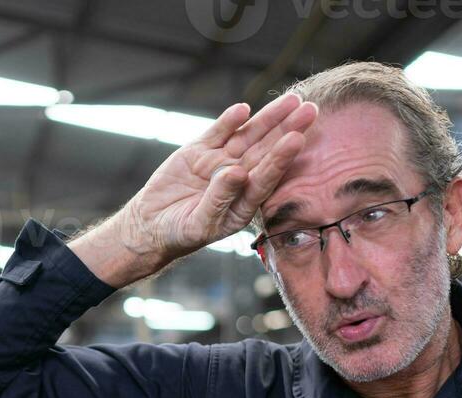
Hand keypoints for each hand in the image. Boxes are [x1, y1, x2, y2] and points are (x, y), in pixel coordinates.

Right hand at [69, 92, 317, 287]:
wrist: (150, 225)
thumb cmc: (179, 233)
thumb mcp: (200, 223)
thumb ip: (219, 198)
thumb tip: (236, 172)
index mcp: (245, 201)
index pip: (268, 176)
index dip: (282, 158)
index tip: (297, 139)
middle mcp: (238, 178)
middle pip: (267, 150)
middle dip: (287, 129)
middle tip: (311, 109)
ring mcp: (220, 162)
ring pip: (248, 136)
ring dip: (268, 118)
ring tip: (291, 99)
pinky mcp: (200, 151)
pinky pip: (219, 132)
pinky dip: (230, 120)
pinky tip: (244, 109)